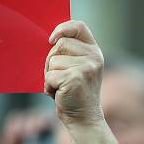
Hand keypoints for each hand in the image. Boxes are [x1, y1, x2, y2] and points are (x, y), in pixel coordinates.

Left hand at [44, 21, 118, 143]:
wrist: (84, 117)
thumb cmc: (75, 92)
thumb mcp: (78, 67)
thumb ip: (70, 52)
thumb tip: (50, 39)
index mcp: (95, 52)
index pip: (79, 26)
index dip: (62, 28)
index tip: (51, 40)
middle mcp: (94, 57)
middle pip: (59, 44)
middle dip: (51, 60)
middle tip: (61, 76)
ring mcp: (86, 68)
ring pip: (52, 61)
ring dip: (50, 76)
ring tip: (61, 86)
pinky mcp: (75, 79)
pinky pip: (49, 76)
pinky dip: (49, 87)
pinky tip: (59, 93)